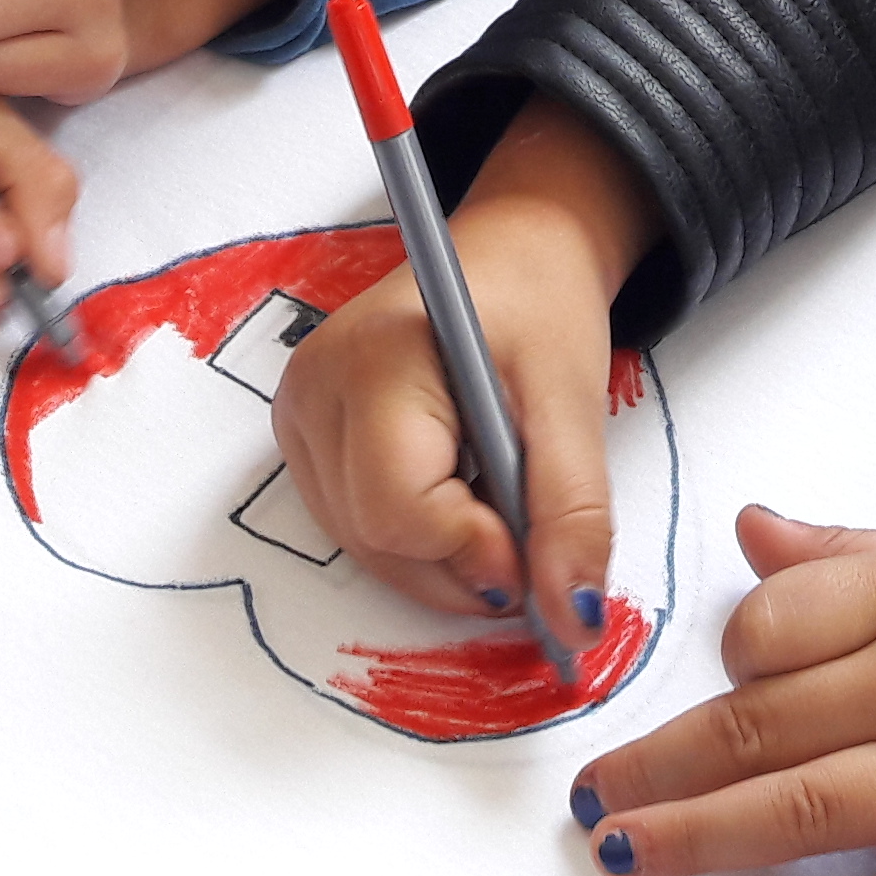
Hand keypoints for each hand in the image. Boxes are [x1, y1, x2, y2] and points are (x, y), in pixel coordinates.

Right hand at [274, 97, 654, 641]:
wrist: (511, 252)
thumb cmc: (538, 307)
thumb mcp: (573, 404)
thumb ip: (572, 516)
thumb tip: (576, 623)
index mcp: (374, 357)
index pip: (399, 508)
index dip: (474, 551)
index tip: (535, 550)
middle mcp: (314, 388)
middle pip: (377, 539)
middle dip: (463, 565)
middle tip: (529, 535)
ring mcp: (299, 414)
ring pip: (364, 548)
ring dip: (442, 559)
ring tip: (495, 499)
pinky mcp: (305, 438)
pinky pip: (355, 529)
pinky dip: (417, 539)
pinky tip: (457, 493)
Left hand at [572, 510, 875, 875]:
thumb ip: (847, 558)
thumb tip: (751, 528)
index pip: (774, 621)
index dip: (724, 656)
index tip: (703, 682)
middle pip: (766, 724)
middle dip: (664, 763)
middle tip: (592, 796)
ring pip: (806, 812)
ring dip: (701, 838)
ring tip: (624, 853)